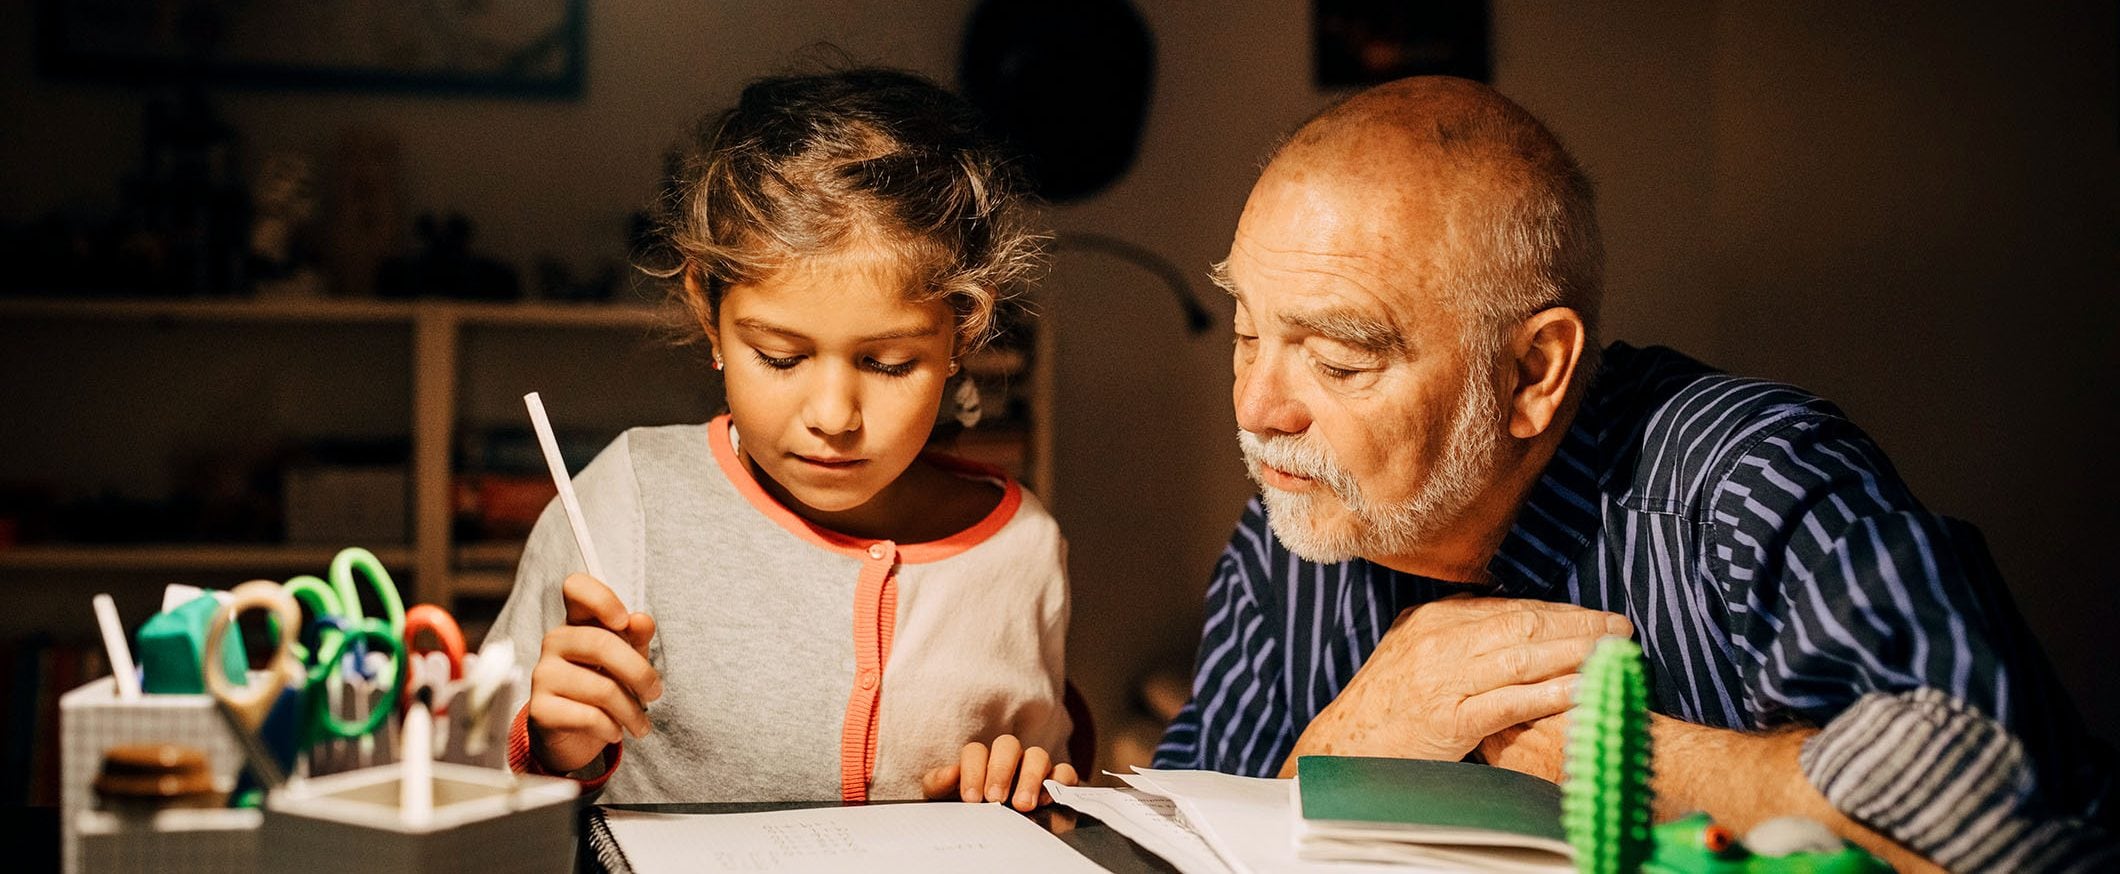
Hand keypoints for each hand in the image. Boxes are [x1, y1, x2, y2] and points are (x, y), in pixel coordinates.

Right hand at [528, 573, 662, 773]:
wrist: (573, 735)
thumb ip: (636, 638)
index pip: (575, 588)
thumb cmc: (604, 685)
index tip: (624, 621)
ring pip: (600, 688)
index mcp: (577, 622)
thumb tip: (642, 620)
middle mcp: (555, 642)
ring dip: (631, 711)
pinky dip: (611, 728)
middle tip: (655, 693)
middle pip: (601, 643)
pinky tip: (614, 731)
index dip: (600, 598)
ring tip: (640, 724)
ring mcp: (543, 675)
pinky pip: (587, 716)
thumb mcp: (627, 659)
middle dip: (639, 673)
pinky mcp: (540, 710)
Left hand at [920, 734, 1079, 811]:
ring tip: (1021, 805)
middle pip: (1007, 745)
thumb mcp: (945, 800)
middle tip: (995, 798)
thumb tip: (950, 772)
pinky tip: (1046, 800)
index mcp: (980, 760)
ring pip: (1037, 755)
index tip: (972, 798)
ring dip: (1029, 777)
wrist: (996, 835)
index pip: (975, 751)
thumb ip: (938, 784)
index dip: (973, 771)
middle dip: (1001, 770)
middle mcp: (1009, 759)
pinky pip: (1064, 772)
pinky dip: (1058, 782)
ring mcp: (1034, 767)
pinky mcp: (1057, 782)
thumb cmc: (969, 811)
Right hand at [1283, 597, 1629, 772]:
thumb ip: (1451, 631)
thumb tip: (1494, 611)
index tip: (1593, 617)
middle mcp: (1441, 640)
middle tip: (1620, 628)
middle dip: (1579, 624)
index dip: (1559, 611)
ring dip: (1576, 652)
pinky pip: (1512, 700)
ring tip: (1614, 654)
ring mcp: (1445, 677)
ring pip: (1524, 655)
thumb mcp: (1411, 652)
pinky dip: (1551, 693)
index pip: (1511, 607)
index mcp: (1434, 620)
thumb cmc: (1383, 707)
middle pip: (1525, 622)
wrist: (1344, 748)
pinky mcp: (1451, 717)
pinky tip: (1583, 691)